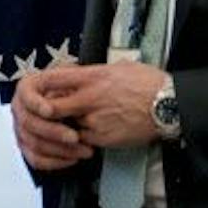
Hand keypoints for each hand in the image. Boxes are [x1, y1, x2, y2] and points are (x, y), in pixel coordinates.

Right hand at [12, 66, 93, 170]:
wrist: (87, 106)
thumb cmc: (82, 91)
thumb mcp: (77, 83)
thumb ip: (64, 94)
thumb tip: (51, 110)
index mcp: (29, 87)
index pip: (24, 92)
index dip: (34, 102)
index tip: (50, 111)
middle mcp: (22, 108)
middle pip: (28, 122)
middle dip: (53, 131)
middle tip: (76, 137)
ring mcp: (22, 129)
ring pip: (33, 143)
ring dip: (60, 149)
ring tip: (84, 150)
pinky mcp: (29, 148)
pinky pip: (36, 159)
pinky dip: (55, 161)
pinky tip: (73, 159)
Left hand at [42, 61, 164, 149]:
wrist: (169, 106)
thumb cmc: (149, 84)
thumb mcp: (120, 67)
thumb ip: (95, 72)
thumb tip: (81, 73)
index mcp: (93, 76)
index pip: (53, 79)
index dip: (40, 86)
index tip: (38, 90)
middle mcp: (90, 98)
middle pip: (53, 107)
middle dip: (49, 111)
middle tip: (50, 112)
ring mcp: (95, 120)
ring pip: (67, 126)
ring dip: (68, 125)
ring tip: (84, 120)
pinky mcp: (103, 139)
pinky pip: (83, 140)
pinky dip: (84, 138)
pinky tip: (98, 130)